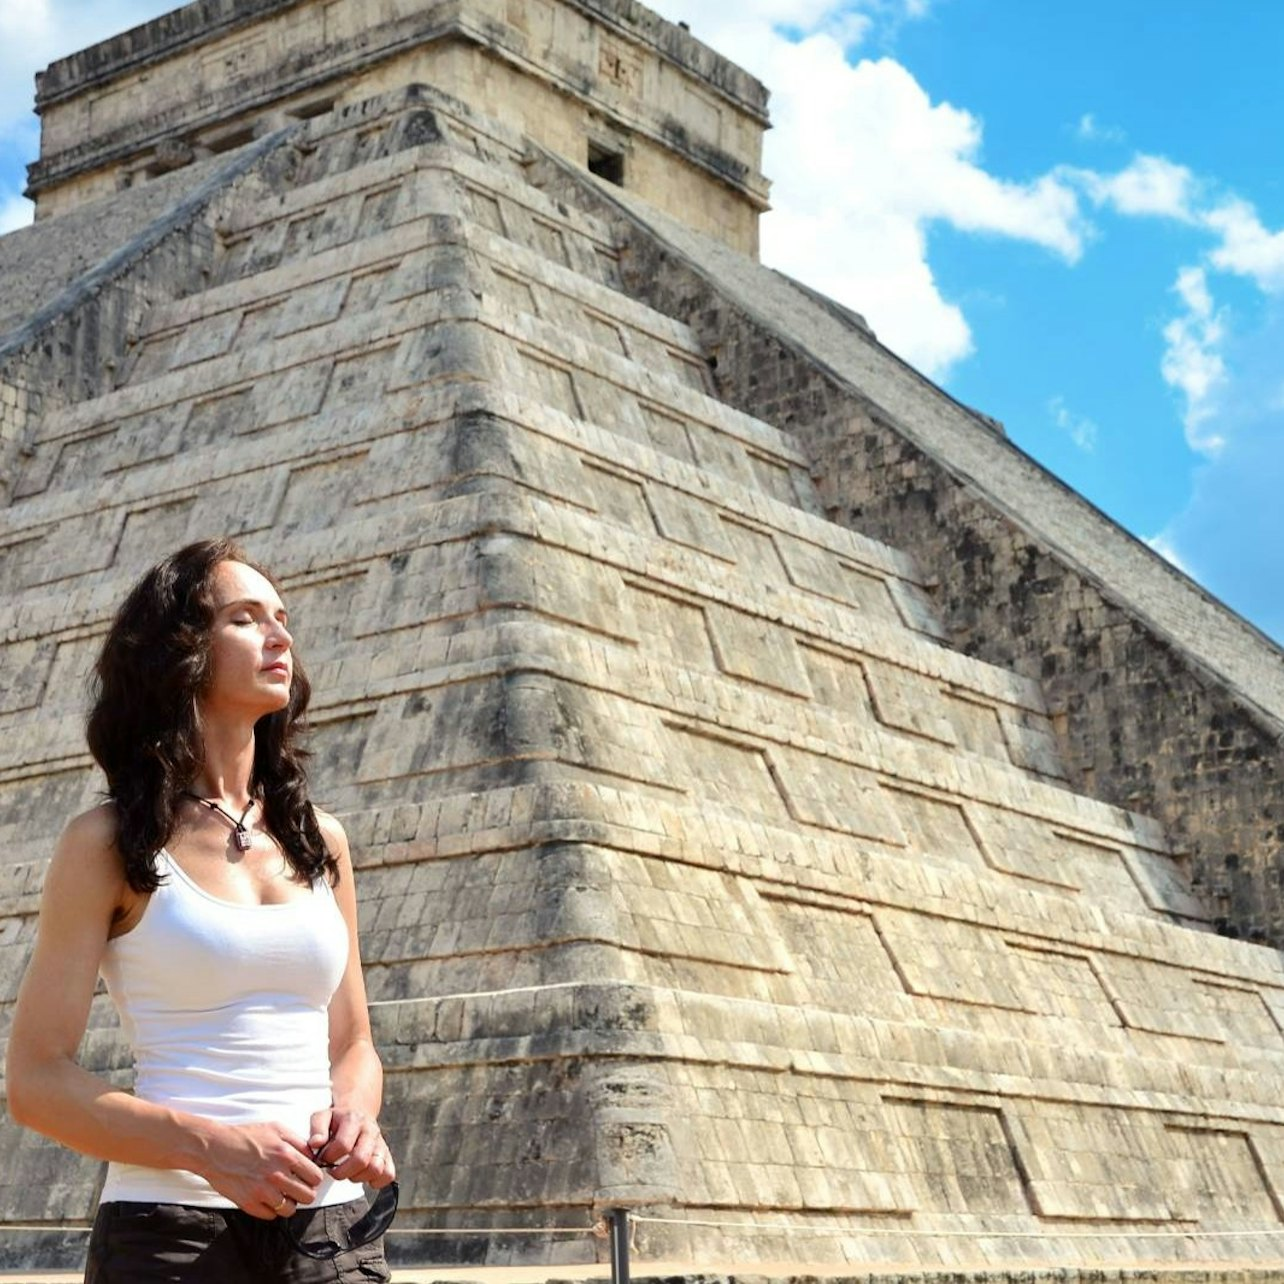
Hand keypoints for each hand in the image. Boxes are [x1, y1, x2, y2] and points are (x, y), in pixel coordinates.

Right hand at [199, 1121, 324, 1219]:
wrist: (215, 1149)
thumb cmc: (247, 1136)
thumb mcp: (277, 1129)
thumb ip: (298, 1142)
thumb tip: (313, 1157)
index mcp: (287, 1155)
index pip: (315, 1177)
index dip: (313, 1178)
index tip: (307, 1177)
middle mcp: (277, 1175)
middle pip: (307, 1196)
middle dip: (305, 1192)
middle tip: (296, 1187)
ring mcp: (262, 1192)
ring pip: (290, 1210)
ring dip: (289, 1203)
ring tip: (282, 1194)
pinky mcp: (249, 1204)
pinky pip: (271, 1216)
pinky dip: (271, 1209)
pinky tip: (267, 1198)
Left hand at [308, 1106, 396, 1187]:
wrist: (356, 1115)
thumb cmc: (336, 1122)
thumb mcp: (322, 1117)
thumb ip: (316, 1128)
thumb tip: (316, 1143)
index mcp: (354, 1120)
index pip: (343, 1145)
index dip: (328, 1157)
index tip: (322, 1158)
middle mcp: (371, 1130)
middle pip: (361, 1159)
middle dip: (342, 1172)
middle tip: (333, 1171)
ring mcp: (381, 1143)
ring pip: (376, 1168)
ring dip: (358, 1177)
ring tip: (347, 1172)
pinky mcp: (387, 1155)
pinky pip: (388, 1174)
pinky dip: (376, 1181)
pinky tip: (362, 1176)